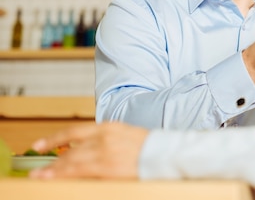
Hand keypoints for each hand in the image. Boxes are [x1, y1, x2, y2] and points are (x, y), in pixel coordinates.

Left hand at [29, 122, 146, 179]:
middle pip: (70, 150)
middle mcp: (102, 138)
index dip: (53, 139)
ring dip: (54, 170)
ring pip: (70, 162)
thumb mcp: (125, 135)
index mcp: (107, 127)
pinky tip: (54, 179)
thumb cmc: (148, 146)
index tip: (39, 145)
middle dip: (53, 161)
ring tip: (40, 176)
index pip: (73, 132)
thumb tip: (89, 150)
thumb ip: (106, 140)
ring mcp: (103, 153)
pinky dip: (63, 175)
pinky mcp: (105, 168)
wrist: (163, 153)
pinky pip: (78, 172)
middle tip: (39, 170)